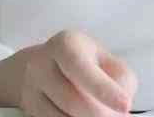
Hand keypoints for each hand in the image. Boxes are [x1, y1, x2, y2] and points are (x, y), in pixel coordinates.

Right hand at [16, 29, 137, 115]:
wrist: (39, 67)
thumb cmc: (84, 63)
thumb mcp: (105, 61)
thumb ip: (120, 79)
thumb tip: (121, 109)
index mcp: (65, 44)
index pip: (80, 67)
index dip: (103, 88)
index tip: (125, 105)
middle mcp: (41, 64)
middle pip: (73, 100)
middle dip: (99, 114)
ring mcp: (30, 88)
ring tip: (99, 115)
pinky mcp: (28, 108)